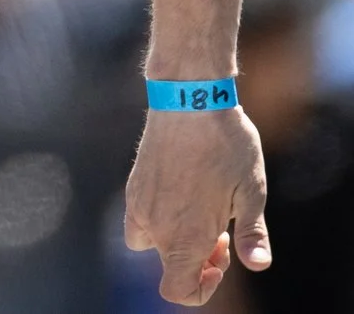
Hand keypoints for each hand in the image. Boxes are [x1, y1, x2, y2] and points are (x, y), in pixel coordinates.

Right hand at [127, 107, 269, 303]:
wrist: (188, 100)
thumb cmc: (227, 147)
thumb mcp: (252, 192)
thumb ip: (253, 234)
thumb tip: (258, 265)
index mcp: (186, 236)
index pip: (178, 290)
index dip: (200, 290)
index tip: (220, 262)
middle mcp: (157, 226)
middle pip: (171, 267)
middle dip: (198, 259)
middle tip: (222, 230)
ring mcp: (140, 205)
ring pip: (152, 244)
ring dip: (176, 240)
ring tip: (201, 212)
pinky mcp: (133, 186)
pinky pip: (139, 220)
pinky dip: (159, 220)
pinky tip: (181, 194)